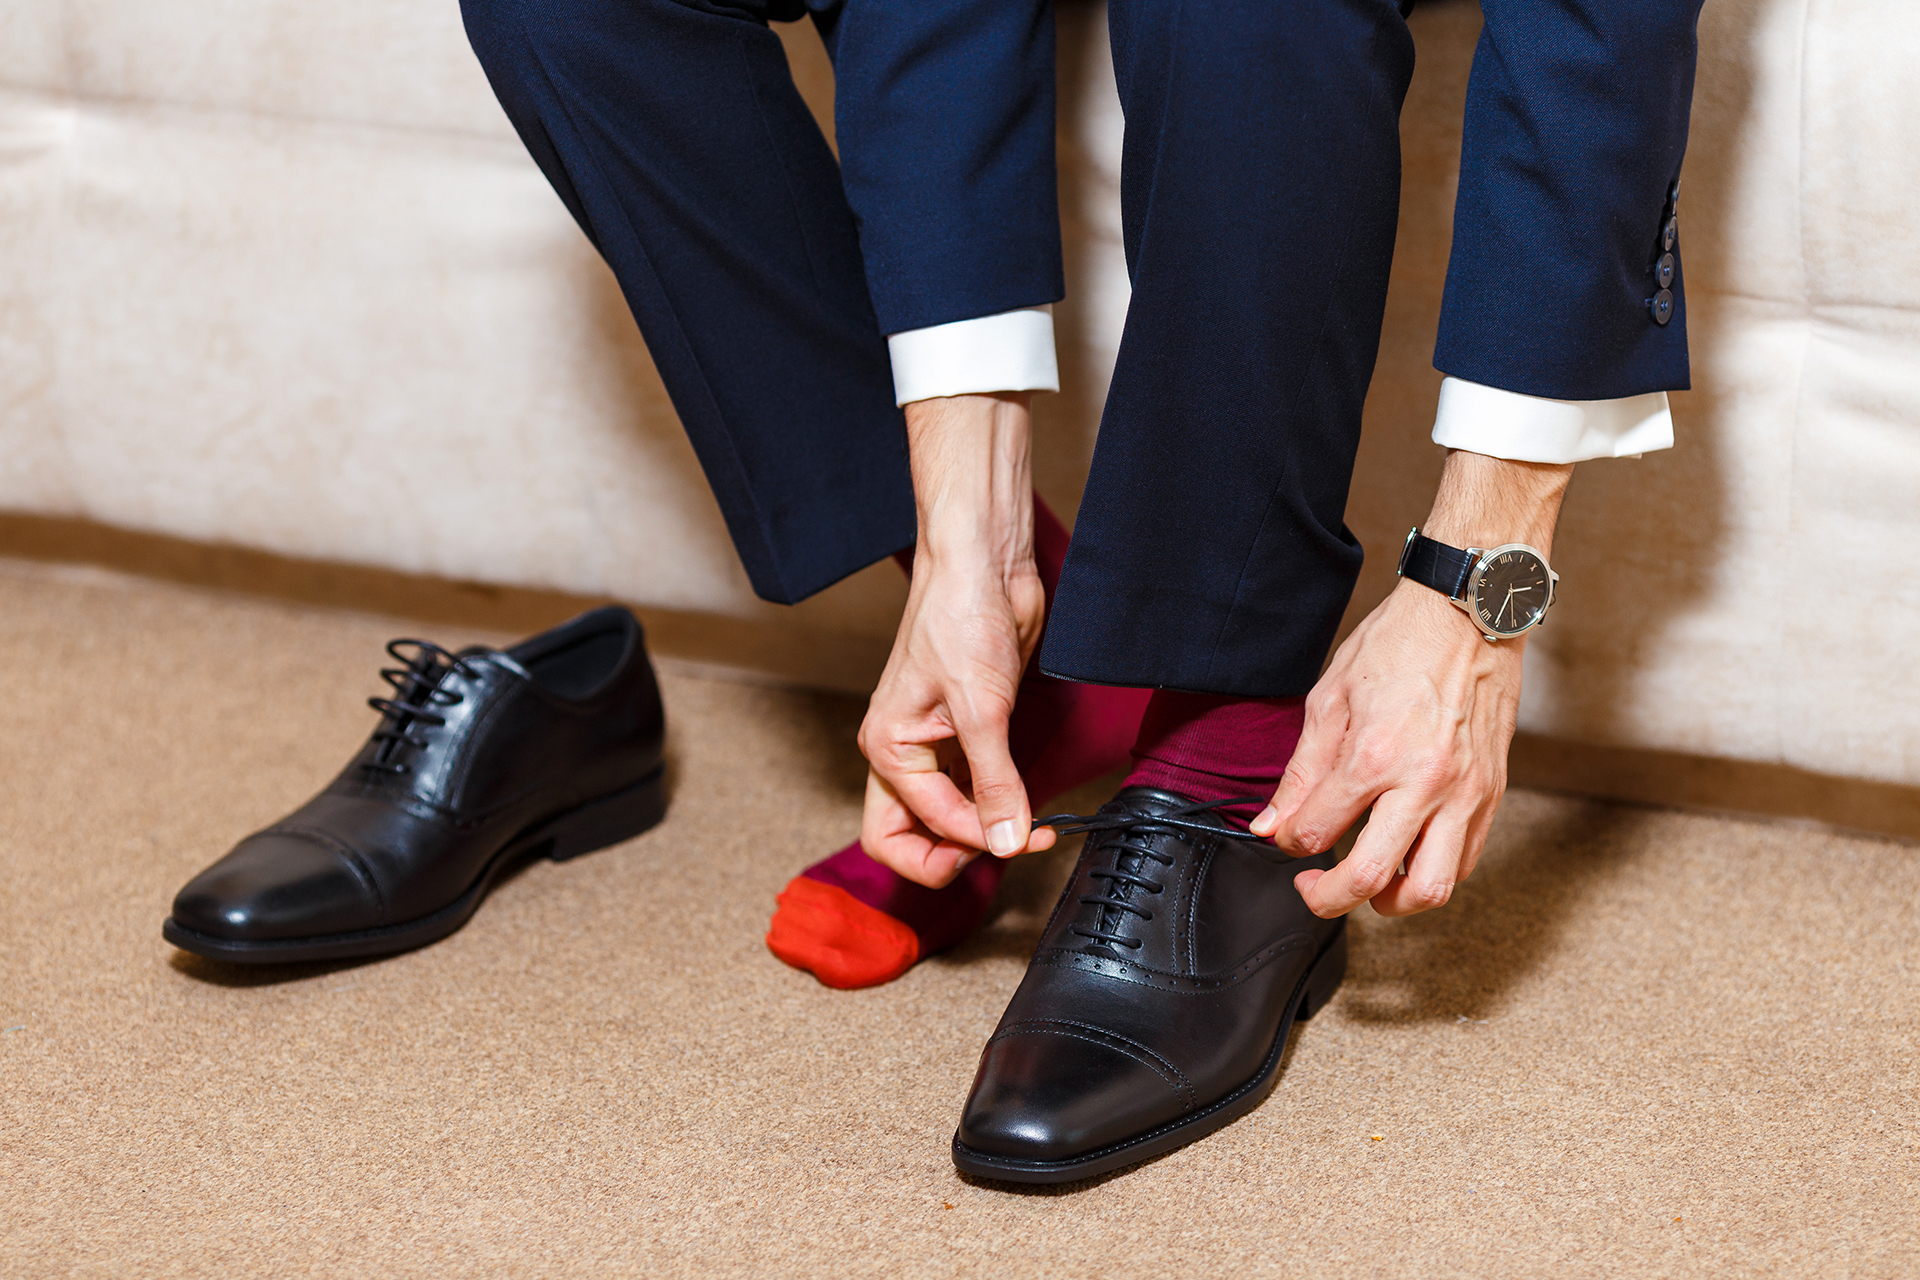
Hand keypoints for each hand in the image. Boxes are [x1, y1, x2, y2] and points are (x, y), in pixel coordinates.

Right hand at [857, 394, 1057, 887]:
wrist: (985, 565)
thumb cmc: (960, 618)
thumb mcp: (981, 709)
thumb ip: (995, 783)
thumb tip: (1006, 842)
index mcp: (887, 751)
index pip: (923, 829)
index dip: (974, 839)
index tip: (1021, 834)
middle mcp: (904, 755)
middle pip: (911, 840)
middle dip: (956, 855)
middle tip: (1011, 844)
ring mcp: (935, 748)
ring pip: (943, 821)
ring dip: (982, 833)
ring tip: (1029, 829)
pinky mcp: (969, 734)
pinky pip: (973, 791)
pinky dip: (998, 805)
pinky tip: (1028, 803)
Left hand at [1250, 450, 1572, 916]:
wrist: (1469, 613)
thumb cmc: (1398, 646)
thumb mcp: (1330, 698)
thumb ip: (1300, 772)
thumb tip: (1272, 826)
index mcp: (1375, 756)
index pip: (1317, 832)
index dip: (1290, 844)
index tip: (1287, 837)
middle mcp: (1425, 783)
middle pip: (1372, 878)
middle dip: (1329, 898)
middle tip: (1313, 890)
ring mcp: (1466, 793)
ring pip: (1432, 888)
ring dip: (1391, 902)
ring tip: (1366, 885)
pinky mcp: (1492, 793)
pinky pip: (1466, 860)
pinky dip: (1432, 873)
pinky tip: (1406, 856)